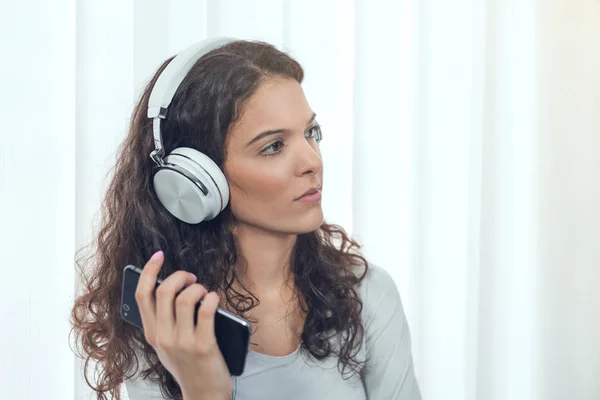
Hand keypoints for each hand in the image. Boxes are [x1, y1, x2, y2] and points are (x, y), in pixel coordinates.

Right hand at [135, 250, 231, 398]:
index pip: (142, 295)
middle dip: (179, 275)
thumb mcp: (166, 345)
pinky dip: (212, 298)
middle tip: (191, 278)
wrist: (202, 394)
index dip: (149, 271)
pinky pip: (207, 310)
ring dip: (198, 287)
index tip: (158, 256)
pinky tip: (214, 299)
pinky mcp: (203, 345)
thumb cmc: (187, 365)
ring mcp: (182, 341)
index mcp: (151, 333)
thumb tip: (168, 287)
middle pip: (163, 291)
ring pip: (185, 298)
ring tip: (204, 291)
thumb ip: (163, 321)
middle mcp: (163, 336)